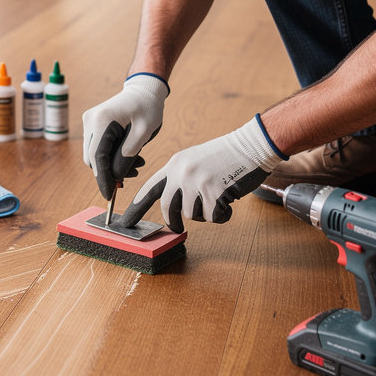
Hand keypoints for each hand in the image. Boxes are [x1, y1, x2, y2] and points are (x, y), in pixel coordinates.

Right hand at [82, 73, 168, 198]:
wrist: (144, 89)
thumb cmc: (148, 108)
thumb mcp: (143, 133)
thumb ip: (128, 156)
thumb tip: (114, 177)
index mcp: (101, 120)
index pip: (97, 158)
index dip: (103, 179)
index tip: (109, 196)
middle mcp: (90, 121)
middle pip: (93, 158)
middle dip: (109, 172)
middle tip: (132, 176)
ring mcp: (89, 122)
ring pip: (95, 155)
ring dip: (112, 165)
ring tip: (137, 164)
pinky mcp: (93, 124)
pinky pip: (98, 148)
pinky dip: (111, 156)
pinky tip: (130, 157)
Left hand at [120, 116, 285, 231]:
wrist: (250, 146)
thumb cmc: (225, 156)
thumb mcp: (194, 160)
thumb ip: (179, 178)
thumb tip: (170, 205)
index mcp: (174, 164)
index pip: (149, 189)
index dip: (136, 208)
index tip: (125, 222)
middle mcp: (182, 173)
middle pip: (168, 209)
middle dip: (172, 223)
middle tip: (176, 229)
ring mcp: (197, 183)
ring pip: (192, 215)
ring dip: (205, 212)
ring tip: (217, 195)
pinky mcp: (214, 194)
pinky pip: (212, 217)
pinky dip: (222, 214)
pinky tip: (229, 199)